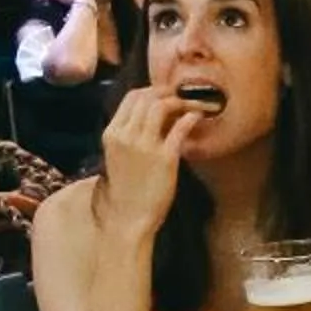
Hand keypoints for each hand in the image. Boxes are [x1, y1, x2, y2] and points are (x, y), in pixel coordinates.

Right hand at [96, 87, 201, 236]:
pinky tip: (199, 117)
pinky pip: (180, 127)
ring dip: (182, 101)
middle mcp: (125, 135)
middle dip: (168, 93)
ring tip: (194, 106)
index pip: (131, 97)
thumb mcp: (117, 157)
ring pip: (162, 106)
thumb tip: (151, 118)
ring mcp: (144, 145)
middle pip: (147, 97)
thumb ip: (130, 135)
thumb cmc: (125, 190)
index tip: (166, 95)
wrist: (126, 218)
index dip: (152, 91)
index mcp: (111, 134)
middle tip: (184, 98)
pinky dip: (192, 116)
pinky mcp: (164, 158)